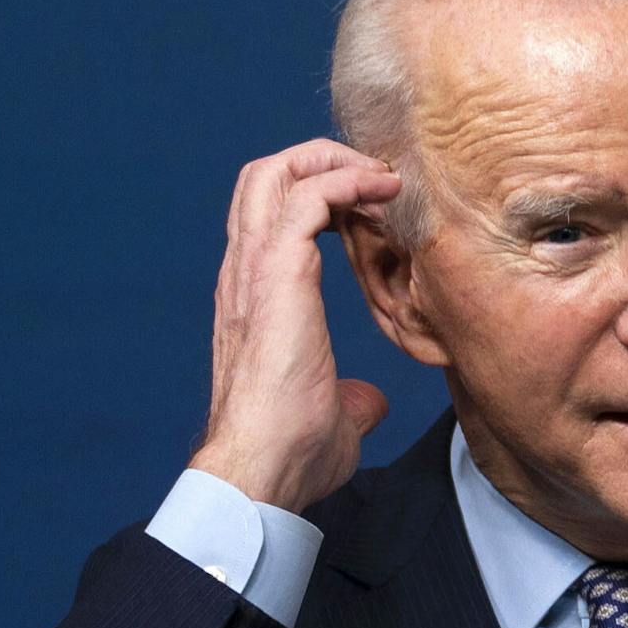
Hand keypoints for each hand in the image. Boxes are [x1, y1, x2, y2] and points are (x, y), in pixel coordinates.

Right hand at [189, 138, 402, 512]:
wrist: (261, 468)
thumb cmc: (290, 451)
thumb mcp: (335, 416)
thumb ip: (350, 399)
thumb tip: (368, 403)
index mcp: (253, 296)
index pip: (271, 215)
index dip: (321, 196)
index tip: (371, 208)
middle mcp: (245, 271)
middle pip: (265, 175)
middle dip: (322, 159)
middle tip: (375, 178)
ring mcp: (255, 268)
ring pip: (277, 171)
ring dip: (335, 161)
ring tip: (382, 177)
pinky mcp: (277, 272)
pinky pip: (309, 196)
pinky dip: (347, 180)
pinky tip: (382, 193)